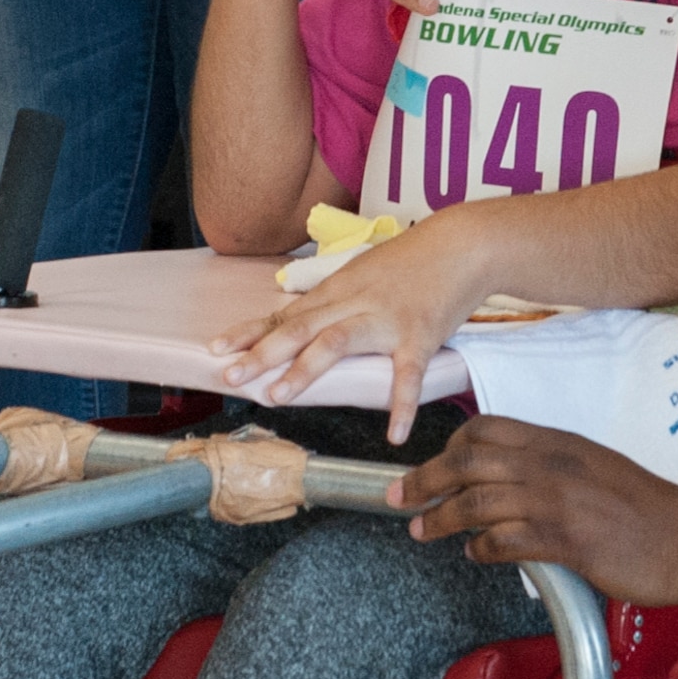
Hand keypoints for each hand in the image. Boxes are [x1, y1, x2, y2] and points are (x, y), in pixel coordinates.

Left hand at [212, 212, 491, 444]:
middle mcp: (353, 303)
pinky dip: (401, 405)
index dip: (249, 332)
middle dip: (261, 353)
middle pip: (299, 328)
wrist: (462, 245)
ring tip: (278, 396)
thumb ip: (334, 299)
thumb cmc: (413, 260)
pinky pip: (407, 374)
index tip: (215, 350)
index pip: (285, 315)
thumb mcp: (364, 273)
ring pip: (336, 342)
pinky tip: (395, 434)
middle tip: (231, 376)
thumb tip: (304, 320)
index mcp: (337, 291)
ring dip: (304, 369)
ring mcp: (386, 320)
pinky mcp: (420, 336)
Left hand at [392, 416, 677, 601]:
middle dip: (425, 478)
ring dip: (441, 518)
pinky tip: (475, 555)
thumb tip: (515, 481)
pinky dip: (480, 548)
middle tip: (400, 496)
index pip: (487, 429)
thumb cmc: (646, 509)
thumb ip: (554, 468)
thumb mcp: (596, 467)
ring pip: (476, 502)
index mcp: (558, 442)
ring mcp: (556, 502)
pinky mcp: (564, 541)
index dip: (450, 445)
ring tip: (422, 530)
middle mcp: (551, 465)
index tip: (435, 464)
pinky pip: (503, 541)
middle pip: (468, 462)